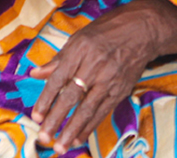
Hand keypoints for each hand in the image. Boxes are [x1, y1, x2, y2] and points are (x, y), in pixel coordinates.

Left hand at [28, 0, 176, 153]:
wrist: (141, 30)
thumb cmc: (105, 31)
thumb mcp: (78, 39)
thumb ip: (57, 60)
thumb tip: (35, 73)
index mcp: (79, 51)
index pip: (58, 79)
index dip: (45, 99)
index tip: (35, 116)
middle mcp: (93, 67)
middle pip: (71, 98)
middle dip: (56, 120)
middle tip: (43, 138)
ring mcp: (109, 80)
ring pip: (88, 110)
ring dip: (72, 130)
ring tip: (60, 147)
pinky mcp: (120, 89)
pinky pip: (103, 111)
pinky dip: (90, 126)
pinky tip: (79, 138)